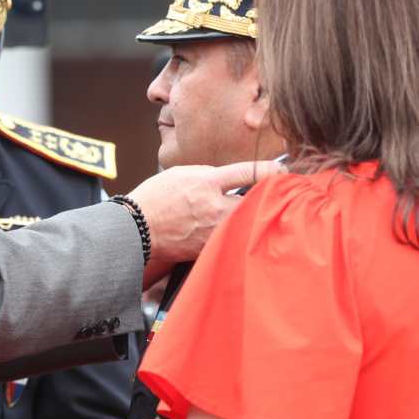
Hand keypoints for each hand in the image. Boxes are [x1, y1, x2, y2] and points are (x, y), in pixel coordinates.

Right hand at [129, 160, 281, 285]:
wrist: (135, 229)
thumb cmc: (155, 198)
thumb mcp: (182, 173)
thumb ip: (210, 175)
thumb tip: (232, 179)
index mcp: (207, 183)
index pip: (249, 173)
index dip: (271, 170)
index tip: (282, 171)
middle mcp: (214, 206)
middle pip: (257, 201)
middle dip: (269, 197)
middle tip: (277, 195)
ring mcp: (213, 230)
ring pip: (248, 222)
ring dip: (255, 217)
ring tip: (260, 214)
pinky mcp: (209, 248)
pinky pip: (232, 238)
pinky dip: (239, 234)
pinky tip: (239, 232)